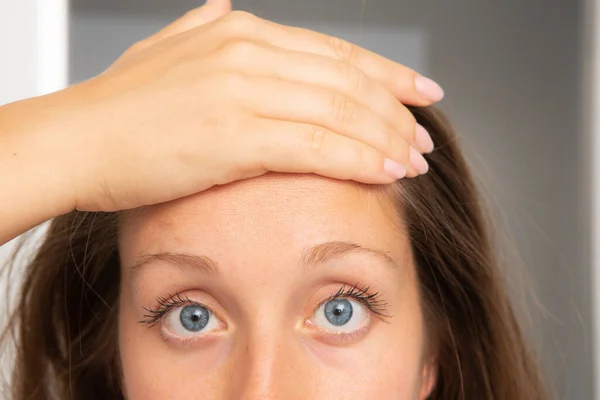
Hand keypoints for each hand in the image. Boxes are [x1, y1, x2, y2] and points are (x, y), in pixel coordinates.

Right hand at [53, 0, 443, 211]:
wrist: (74, 141)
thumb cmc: (117, 109)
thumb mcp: (164, 52)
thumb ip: (201, 28)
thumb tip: (226, 9)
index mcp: (238, 34)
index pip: (334, 52)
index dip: (385, 75)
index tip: (419, 95)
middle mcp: (247, 52)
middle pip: (347, 80)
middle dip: (396, 111)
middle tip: (424, 136)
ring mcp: (242, 90)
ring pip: (341, 112)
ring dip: (387, 138)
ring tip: (415, 160)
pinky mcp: (235, 134)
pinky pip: (318, 146)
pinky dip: (361, 159)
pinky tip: (388, 172)